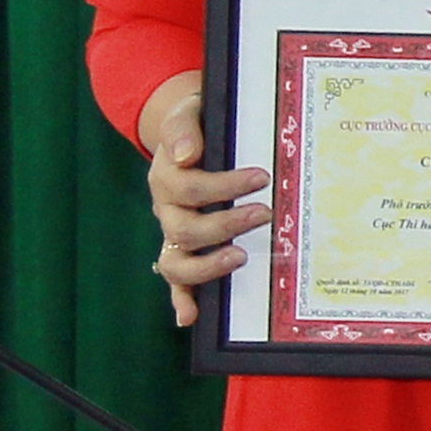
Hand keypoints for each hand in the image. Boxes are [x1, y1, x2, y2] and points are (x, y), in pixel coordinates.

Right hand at [139, 73, 267, 329]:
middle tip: (264, 213)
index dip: (223, 184)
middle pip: (185, 229)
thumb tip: (187, 154)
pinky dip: (180, 300)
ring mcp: (173, 234)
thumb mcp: (187, 112)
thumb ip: (184, 127)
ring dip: (207, 267)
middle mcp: (166, 210)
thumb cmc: (195, 125)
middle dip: (225, 225)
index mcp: (167, 177)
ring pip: (177, 262)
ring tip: (241, 258)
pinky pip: (176, 281)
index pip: (188, 188)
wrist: (185, 134)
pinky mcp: (182, 250)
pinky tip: (190, 317)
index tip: (260, 177)